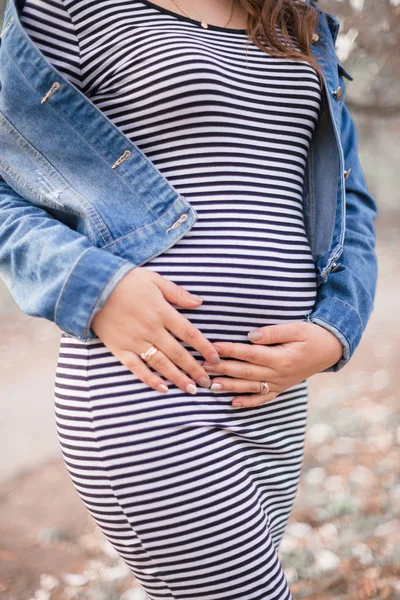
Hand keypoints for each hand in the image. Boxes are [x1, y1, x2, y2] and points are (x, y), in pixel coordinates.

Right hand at [91, 267, 219, 393]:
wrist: (91, 287)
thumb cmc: (125, 280)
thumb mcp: (154, 279)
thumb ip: (177, 293)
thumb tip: (199, 302)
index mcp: (162, 312)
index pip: (189, 333)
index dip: (204, 347)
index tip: (215, 359)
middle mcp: (151, 329)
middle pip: (178, 353)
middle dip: (194, 369)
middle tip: (207, 382)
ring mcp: (135, 341)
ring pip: (161, 364)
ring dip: (177, 378)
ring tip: (191, 389)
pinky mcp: (120, 349)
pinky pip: (137, 368)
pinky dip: (149, 379)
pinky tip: (162, 388)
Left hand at [201, 321, 343, 407]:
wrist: (331, 350)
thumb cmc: (311, 335)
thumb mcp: (296, 328)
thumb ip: (273, 332)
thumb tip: (250, 336)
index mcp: (281, 358)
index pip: (250, 354)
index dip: (230, 350)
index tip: (213, 347)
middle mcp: (278, 374)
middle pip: (246, 372)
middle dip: (223, 369)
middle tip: (203, 367)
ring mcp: (279, 384)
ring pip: (250, 387)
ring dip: (230, 387)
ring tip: (211, 386)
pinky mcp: (280, 389)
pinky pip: (262, 398)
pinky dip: (248, 402)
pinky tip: (232, 403)